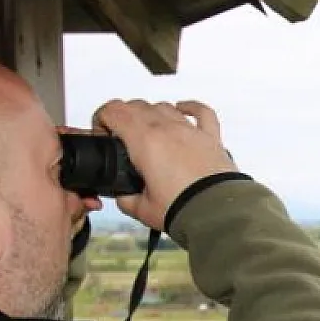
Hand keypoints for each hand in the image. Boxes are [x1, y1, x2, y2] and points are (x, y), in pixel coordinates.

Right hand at [90, 99, 236, 231]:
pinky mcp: (211, 138)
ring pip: (163, 106)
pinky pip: (201, 112)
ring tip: (147, 130)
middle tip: (120, 137)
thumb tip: (122, 196)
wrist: (218, 214)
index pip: (113, 111)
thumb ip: (126, 199)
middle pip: (136, 106)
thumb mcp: (143, 209)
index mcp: (145, 141)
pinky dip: (190, 107)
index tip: (102, 134)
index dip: (101, 118)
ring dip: (150, 113)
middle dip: (122, 117)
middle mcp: (167, 128)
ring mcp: (190, 130)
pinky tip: (182, 108)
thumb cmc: (182, 210)